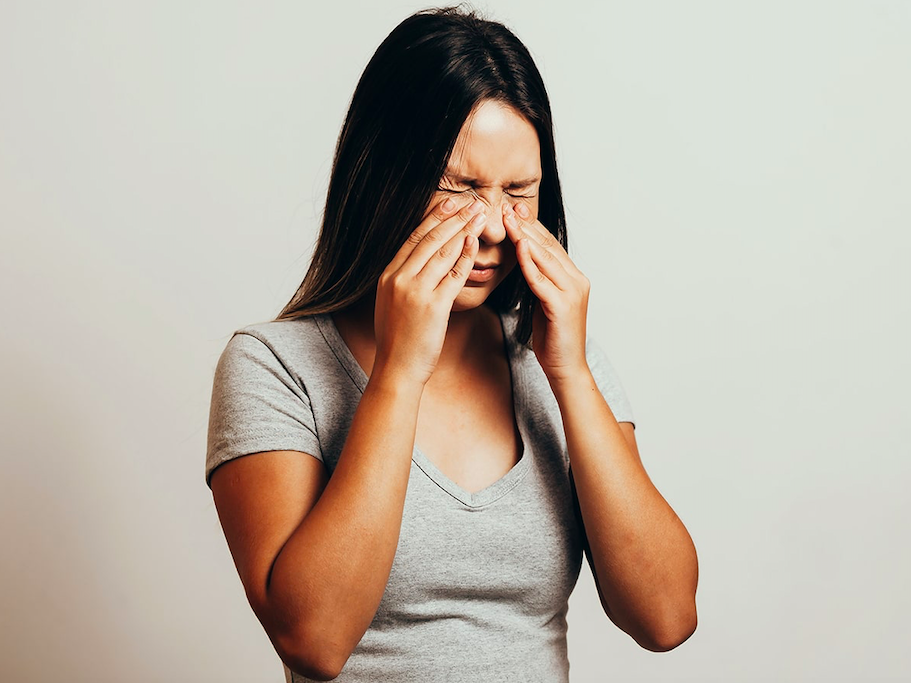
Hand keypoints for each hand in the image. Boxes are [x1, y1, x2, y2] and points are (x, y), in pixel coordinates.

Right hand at [373, 196, 486, 385]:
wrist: (396, 369)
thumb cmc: (398, 341)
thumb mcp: (390, 304)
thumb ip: (401, 282)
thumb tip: (413, 266)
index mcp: (387, 276)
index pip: (413, 239)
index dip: (433, 218)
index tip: (449, 204)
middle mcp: (399, 279)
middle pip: (429, 239)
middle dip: (452, 217)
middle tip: (470, 201)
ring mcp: (415, 291)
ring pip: (442, 251)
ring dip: (463, 229)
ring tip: (479, 214)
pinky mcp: (433, 306)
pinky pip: (453, 274)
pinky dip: (465, 255)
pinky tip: (475, 242)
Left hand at [502, 201, 590, 383]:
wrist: (566, 369)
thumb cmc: (553, 339)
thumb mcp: (543, 304)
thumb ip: (538, 282)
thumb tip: (524, 264)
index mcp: (573, 278)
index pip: (549, 245)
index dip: (532, 226)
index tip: (513, 209)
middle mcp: (577, 280)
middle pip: (548, 246)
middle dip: (527, 225)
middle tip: (507, 206)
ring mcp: (572, 292)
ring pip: (545, 258)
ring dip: (524, 237)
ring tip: (507, 219)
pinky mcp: (563, 306)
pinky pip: (541, 280)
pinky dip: (529, 263)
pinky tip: (518, 248)